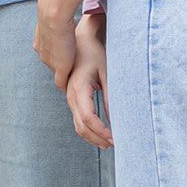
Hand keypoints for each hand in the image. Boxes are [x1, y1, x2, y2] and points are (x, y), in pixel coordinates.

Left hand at [32, 0, 78, 88]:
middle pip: (53, 65)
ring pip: (57, 72)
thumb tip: (60, 16)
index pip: (49, 56)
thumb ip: (55, 24)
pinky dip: (65, 86)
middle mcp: (43, 54)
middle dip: (61, 67)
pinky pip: (61, 82)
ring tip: (73, 81)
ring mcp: (51, 62)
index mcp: (40, 45)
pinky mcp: (60, 68)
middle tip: (72, 71)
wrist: (54, 15)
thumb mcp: (53, 21)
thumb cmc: (56, 13)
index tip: (65, 59)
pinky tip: (71, 91)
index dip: (58, 58)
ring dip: (66, 75)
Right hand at [65, 13, 112, 148]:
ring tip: (109, 144)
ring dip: (92, 137)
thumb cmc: (95, 54)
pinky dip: (88, 130)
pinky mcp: (71, 98)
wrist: (80, 41)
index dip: (101, 131)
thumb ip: (110, 96)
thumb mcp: (107, 73)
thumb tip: (117, 119)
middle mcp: (70, 94)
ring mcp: (69, 97)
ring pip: (78, 125)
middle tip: (115, 145)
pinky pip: (77, 120)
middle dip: (97, 138)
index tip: (115, 138)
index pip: (89, 117)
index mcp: (79, 88)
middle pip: (81, 125)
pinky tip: (100, 134)